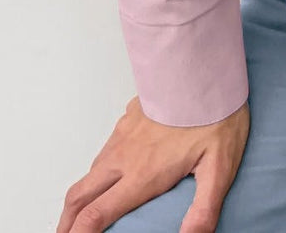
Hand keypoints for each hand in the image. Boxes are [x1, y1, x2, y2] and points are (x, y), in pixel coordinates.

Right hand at [55, 93, 250, 232]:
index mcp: (142, 174)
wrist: (206, 68)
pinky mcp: (129, 118)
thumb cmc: (216, 115)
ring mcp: (124, 135)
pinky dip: (94, 172)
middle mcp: (125, 156)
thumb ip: (203, 209)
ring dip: (80, 197)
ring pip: (90, 172)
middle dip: (66, 221)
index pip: (96, 214)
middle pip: (80, 196)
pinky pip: (104, 151)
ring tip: (80, 212)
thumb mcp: (218, 167)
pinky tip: (107, 174)